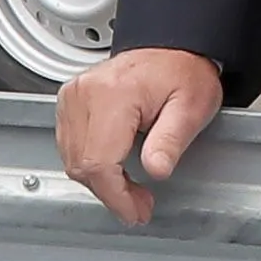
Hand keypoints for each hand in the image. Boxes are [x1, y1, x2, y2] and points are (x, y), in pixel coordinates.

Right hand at [59, 45, 225, 223]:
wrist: (169, 48)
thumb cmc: (182, 73)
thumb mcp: (191, 107)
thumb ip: (171, 140)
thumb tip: (156, 170)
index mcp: (113, 93)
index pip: (99, 161)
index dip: (116, 196)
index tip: (135, 212)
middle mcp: (84, 93)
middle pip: (82, 164)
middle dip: (111, 193)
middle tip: (140, 204)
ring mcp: (72, 96)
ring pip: (72, 160)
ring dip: (100, 183)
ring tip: (131, 189)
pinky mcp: (68, 102)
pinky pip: (70, 147)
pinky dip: (91, 166)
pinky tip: (115, 170)